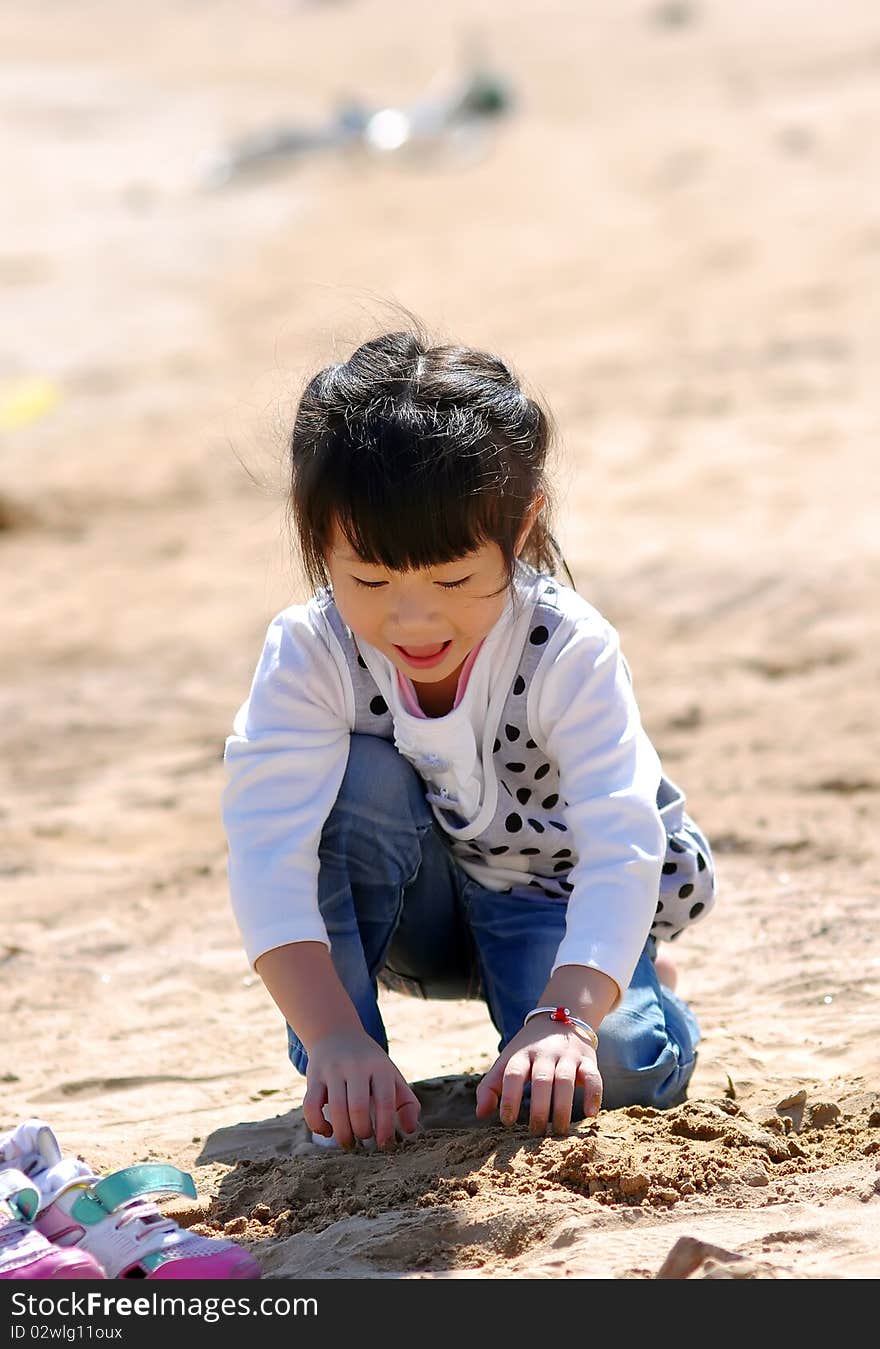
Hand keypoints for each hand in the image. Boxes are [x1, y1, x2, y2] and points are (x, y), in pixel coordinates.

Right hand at [302, 1028, 420, 1150]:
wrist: (337, 1034)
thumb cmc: (370, 1065)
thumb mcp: (391, 1077)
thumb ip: (407, 1103)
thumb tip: (410, 1131)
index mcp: (380, 1067)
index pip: (385, 1100)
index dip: (385, 1127)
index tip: (384, 1144)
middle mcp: (356, 1065)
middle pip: (358, 1107)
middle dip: (363, 1132)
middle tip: (365, 1139)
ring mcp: (333, 1069)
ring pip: (336, 1109)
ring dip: (343, 1134)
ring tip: (349, 1143)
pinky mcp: (314, 1076)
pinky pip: (311, 1106)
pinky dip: (317, 1125)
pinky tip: (327, 1131)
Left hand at [474, 1019, 601, 1135]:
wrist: (561, 1017)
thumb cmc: (529, 1050)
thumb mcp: (508, 1060)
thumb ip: (491, 1085)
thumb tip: (481, 1114)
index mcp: (522, 1053)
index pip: (513, 1074)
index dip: (509, 1098)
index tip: (507, 1122)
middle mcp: (545, 1053)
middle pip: (541, 1080)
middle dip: (538, 1109)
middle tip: (535, 1132)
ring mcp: (567, 1056)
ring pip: (565, 1081)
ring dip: (562, 1108)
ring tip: (559, 1131)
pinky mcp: (588, 1060)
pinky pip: (593, 1077)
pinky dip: (593, 1095)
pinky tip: (590, 1114)